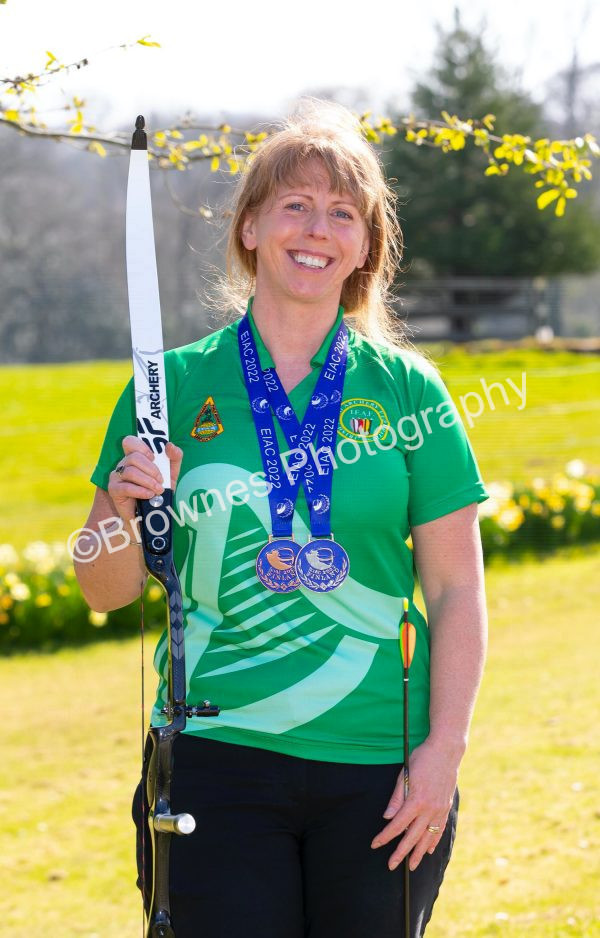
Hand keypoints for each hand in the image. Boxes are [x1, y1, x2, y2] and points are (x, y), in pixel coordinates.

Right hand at [108, 436, 182, 521]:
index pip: (130, 442)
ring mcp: (116, 476)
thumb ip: (174, 458)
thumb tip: (170, 445)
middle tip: (161, 480)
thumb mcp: (171, 474)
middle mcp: (123, 464)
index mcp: (134, 457)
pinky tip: (149, 495)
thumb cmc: (158, 491)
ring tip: (157, 490)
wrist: (150, 514)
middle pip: (133, 457)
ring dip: (148, 481)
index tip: (154, 457)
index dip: (142, 446)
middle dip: (151, 469)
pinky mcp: (114, 490)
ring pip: (131, 472)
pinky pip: (126, 487)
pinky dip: (140, 491)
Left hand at [370, 737, 459, 870]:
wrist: (446, 750)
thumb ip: (396, 797)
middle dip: (401, 853)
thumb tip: (387, 817)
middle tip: (391, 865)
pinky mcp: (446, 807)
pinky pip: (440, 829)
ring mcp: (440, 809)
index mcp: (416, 800)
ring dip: (419, 853)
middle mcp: (430, 808)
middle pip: (412, 837)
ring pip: (428, 837)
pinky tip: (428, 849)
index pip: (397, 825)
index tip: (375, 844)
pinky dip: (434, 841)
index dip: (385, 836)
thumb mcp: (404, 773)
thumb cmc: (422, 758)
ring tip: (412, 866)